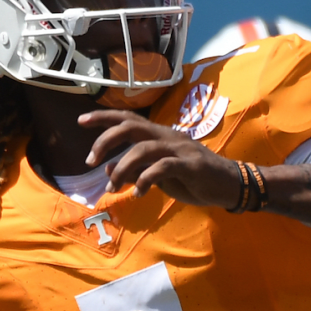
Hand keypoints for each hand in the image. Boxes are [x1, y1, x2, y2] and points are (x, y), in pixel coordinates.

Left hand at [79, 110, 242, 208]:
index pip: (128, 119)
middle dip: (105, 140)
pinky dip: (146, 180)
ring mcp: (179, 149)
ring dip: (122, 167)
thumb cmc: (194, 178)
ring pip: (142, 149)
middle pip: (130, 127)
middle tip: (89, 160)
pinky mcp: (191, 165)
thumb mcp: (160, 174)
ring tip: (113, 186)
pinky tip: (138, 193)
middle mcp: (167, 137)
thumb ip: (136, 169)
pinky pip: (163, 167)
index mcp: (159, 136)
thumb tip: (107, 167)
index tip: (80, 121)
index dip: (104, 118)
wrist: (230, 185)